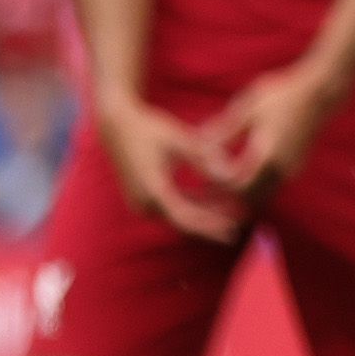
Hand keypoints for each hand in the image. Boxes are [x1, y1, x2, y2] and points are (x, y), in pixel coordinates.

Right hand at [93, 98, 240, 241]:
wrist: (117, 125)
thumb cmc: (150, 129)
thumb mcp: (180, 141)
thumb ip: (205, 158)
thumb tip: (231, 175)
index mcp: (153, 192)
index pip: (187, 218)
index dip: (211, 225)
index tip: (233, 230)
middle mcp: (144, 203)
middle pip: (183, 222)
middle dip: (209, 226)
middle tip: (237, 230)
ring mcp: (141, 202)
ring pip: (177, 216)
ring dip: (202, 216)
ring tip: (230, 217)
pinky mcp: (143, 196)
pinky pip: (170, 206)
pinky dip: (191, 205)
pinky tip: (213, 202)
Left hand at [199, 58, 348, 198]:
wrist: (321, 92)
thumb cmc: (284, 95)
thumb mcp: (249, 108)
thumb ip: (225, 129)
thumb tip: (199, 142)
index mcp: (267, 156)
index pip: (238, 185)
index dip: (219, 185)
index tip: (203, 179)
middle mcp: (282, 169)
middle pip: (251, 197)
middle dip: (229, 196)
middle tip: (207, 191)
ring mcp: (292, 169)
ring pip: (264, 194)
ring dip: (244, 193)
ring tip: (221, 186)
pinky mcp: (297, 165)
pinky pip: (273, 185)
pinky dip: (257, 186)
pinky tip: (243, 174)